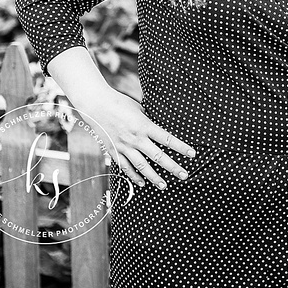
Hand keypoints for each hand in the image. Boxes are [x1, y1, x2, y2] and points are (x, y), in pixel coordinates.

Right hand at [70, 89, 194, 188]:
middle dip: (172, 167)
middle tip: (184, 176)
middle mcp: (135, 138)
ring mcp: (123, 146)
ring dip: (154, 177)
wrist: (95, 104)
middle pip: (157, 156)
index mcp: (144, 125)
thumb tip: (160, 130)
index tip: (192, 154)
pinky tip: (142, 183)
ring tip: (164, 186)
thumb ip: (149, 121)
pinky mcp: (113, 151)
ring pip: (141, 166)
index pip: (167, 139)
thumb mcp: (139, 109)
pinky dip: (133, 176)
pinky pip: (125, 167)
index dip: (181, 147)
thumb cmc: (119, 102)